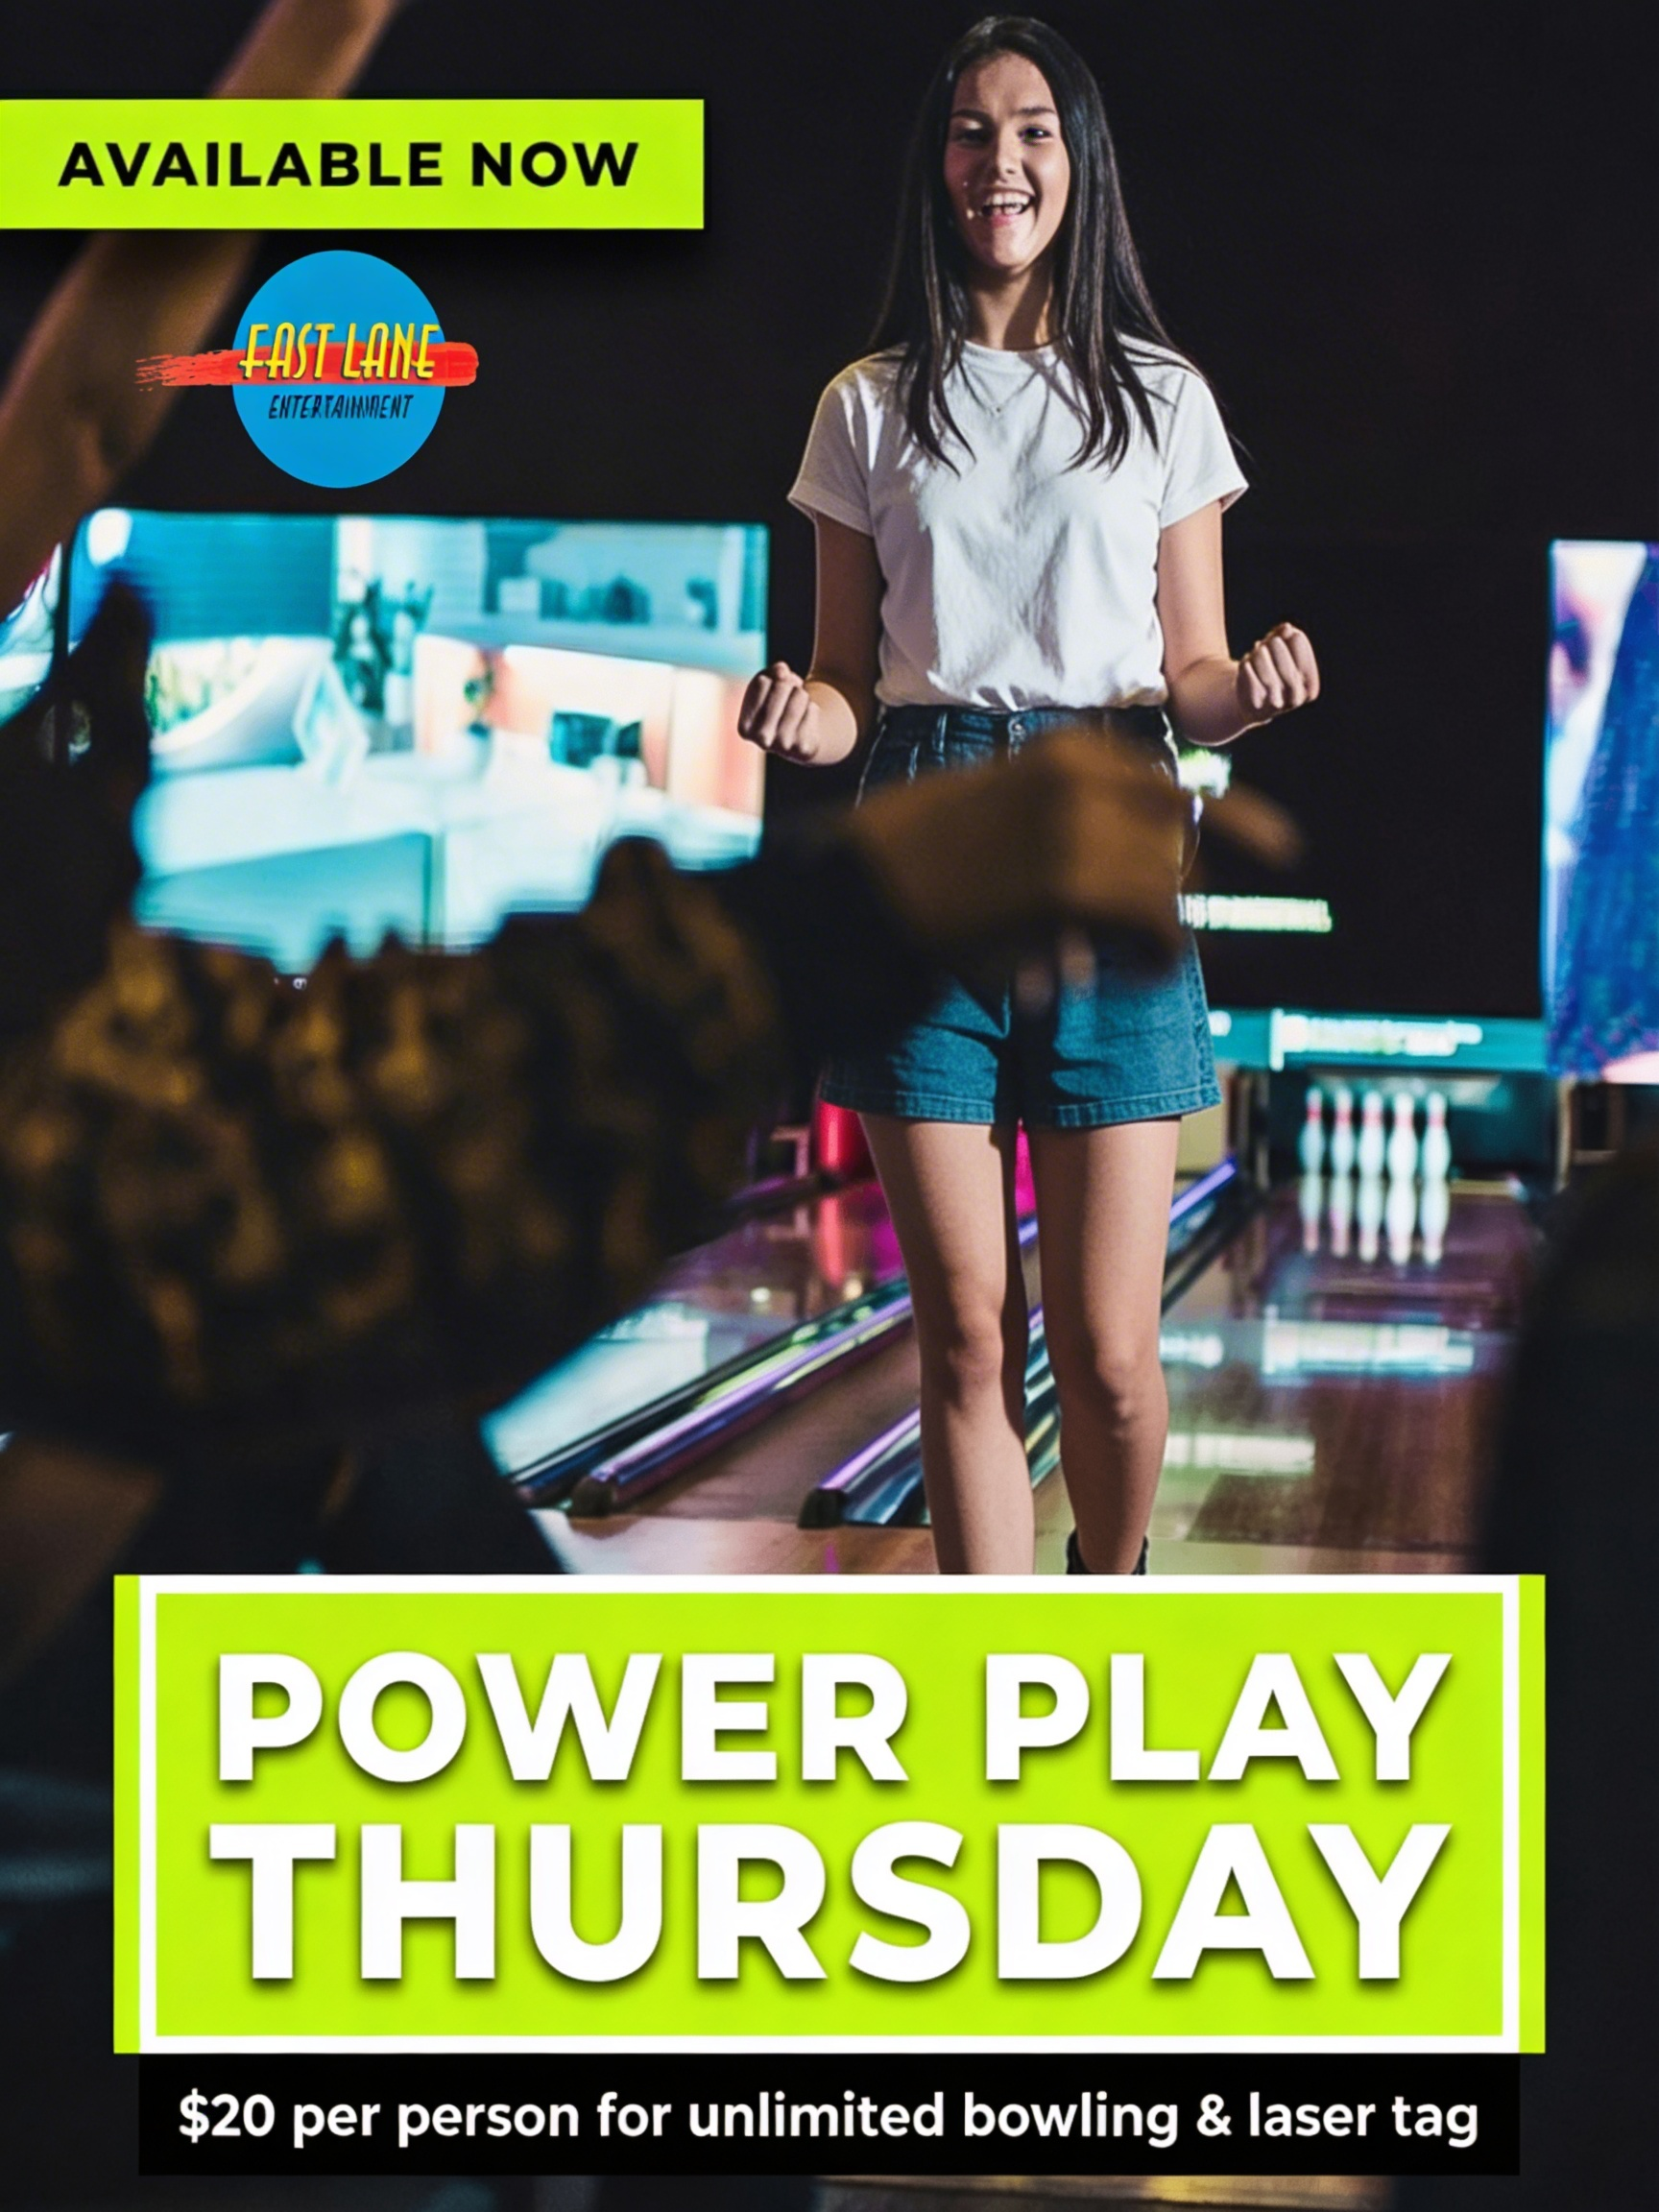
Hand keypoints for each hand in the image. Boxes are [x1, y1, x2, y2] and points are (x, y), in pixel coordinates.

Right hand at [739, 662, 822, 761]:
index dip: (773, 679)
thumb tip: (781, 670)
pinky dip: (812, 708)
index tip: (773, 692)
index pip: (762, 682)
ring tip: (798, 708)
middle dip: (789, 686)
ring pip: (799, 696)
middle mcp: (761, 740)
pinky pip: (812, 709)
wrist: (802, 735)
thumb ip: (772, 672)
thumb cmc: (781, 706)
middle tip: (789, 699)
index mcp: (745, 727)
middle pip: (781, 686)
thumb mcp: (770, 685)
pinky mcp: (804, 748)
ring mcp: (783, 746)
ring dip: (802, 696)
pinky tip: (807, 721)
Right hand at [842, 727, 1188, 968]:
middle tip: (1143, 924)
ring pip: (1174, 884)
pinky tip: (1134, 977)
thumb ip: (1062, 808)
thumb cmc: (911, 852)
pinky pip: (1159, 929)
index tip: (1215, 857)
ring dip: (1162, 926)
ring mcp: (1081, 833)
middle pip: (1181, 833)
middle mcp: (1084, 782)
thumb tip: (1125, 846)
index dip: (1199, 827)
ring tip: (1135, 958)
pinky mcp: (1073, 894)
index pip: (1171, 785)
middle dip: (1174, 882)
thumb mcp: (995, 797)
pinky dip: (1157, 959)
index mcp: (1067, 753)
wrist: (857, 889)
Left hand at [1235, 622, 1319, 722]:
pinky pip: (1252, 685)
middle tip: (1273, 640)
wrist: (1248, 696)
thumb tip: (1287, 628)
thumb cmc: (1270, 667)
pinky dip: (1248, 669)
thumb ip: (1283, 637)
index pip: (1307, 667)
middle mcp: (1295, 701)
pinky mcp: (1255, 706)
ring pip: (1270, 681)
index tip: (1292, 633)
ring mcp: (1275, 706)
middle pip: (1289, 674)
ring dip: (1262, 659)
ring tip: (1258, 648)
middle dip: (1281, 652)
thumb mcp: (1278, 649)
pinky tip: (1245, 663)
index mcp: (1309, 690)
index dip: (1300, 647)